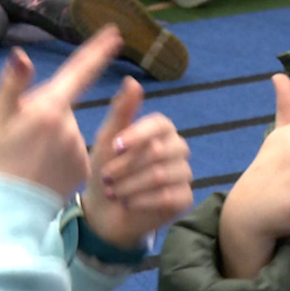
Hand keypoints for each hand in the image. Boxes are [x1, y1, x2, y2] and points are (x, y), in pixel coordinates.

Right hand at [0, 28, 122, 198]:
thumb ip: (13, 85)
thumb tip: (22, 55)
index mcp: (49, 108)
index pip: (80, 71)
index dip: (98, 50)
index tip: (115, 34)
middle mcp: (71, 128)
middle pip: (62, 106)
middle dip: (46, 111)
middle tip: (17, 133)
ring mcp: (79, 151)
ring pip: (65, 131)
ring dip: (51, 136)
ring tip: (25, 155)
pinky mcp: (82, 171)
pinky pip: (72, 153)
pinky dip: (58, 155)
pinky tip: (39, 169)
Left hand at [81, 77, 193, 250]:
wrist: (105, 210)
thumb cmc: (106, 169)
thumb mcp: (107, 140)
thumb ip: (121, 111)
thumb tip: (132, 80)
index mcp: (162, 130)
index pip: (160, 124)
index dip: (137, 135)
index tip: (115, 147)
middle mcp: (178, 148)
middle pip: (158, 152)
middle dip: (127, 166)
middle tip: (106, 176)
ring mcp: (183, 174)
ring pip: (161, 176)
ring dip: (130, 185)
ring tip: (113, 191)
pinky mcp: (184, 198)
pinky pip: (168, 197)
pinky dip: (142, 201)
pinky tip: (127, 203)